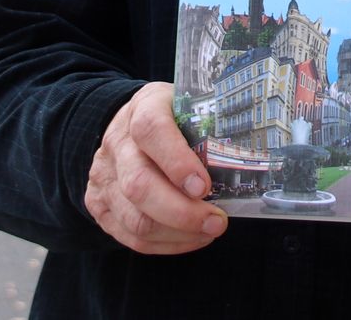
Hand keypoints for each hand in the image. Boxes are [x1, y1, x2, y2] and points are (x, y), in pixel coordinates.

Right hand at [83, 82, 227, 253]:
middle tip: (217, 221)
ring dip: (178, 233)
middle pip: (139, 185)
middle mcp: (117, 143)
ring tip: (209, 230)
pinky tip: (190, 237)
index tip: (204, 186)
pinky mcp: (100, 205)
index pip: (151, 131)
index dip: (177, 162)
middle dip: (182, 212)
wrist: (126, 125)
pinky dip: (166, 244)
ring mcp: (104, 176)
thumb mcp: (189, 105)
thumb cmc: (171, 118)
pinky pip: (131, 237)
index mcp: (142, 109)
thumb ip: (211, 123)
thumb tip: (251, 152)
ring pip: (135, 218)